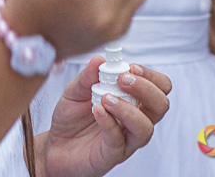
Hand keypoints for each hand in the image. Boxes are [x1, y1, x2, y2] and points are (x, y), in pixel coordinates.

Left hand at [43, 57, 171, 176]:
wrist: (54, 144)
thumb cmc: (71, 116)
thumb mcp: (76, 90)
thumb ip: (88, 76)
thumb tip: (100, 59)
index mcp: (132, 100)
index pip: (159, 87)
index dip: (150, 76)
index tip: (131, 67)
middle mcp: (134, 120)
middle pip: (160, 106)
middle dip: (146, 89)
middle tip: (122, 80)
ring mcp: (125, 140)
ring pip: (145, 128)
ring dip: (128, 109)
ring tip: (106, 98)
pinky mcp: (111, 155)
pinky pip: (119, 141)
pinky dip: (109, 123)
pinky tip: (97, 111)